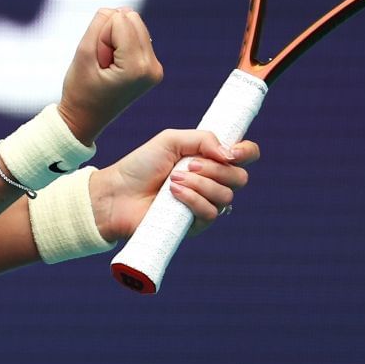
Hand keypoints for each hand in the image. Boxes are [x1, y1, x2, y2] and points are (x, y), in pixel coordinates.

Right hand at [57, 7, 163, 142]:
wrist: (84, 120)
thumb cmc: (80, 91)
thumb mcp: (82, 53)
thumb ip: (99, 24)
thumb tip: (119, 10)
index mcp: (137, 68)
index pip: (119, 20)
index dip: (100, 37)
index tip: (97, 62)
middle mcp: (152, 67)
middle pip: (132, 18)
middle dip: (110, 35)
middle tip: (102, 63)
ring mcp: (155, 68)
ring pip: (134, 24)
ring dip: (115, 39)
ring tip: (107, 65)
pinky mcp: (152, 67)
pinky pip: (136, 35)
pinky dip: (121, 45)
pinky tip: (114, 66)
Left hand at [90, 128, 259, 243]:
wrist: (117, 193)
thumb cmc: (141, 166)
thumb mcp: (170, 140)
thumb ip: (203, 138)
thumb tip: (230, 154)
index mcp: (209, 160)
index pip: (244, 156)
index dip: (247, 152)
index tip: (234, 152)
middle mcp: (211, 183)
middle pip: (239, 178)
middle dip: (216, 169)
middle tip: (190, 165)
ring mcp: (204, 205)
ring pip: (225, 196)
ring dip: (200, 185)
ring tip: (173, 180)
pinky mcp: (195, 225)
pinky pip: (210, 213)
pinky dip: (192, 200)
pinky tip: (173, 194)